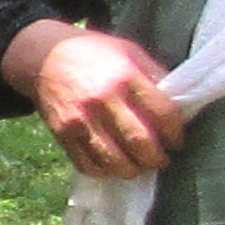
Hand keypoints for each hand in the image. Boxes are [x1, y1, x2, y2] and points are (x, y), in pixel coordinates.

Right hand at [14, 22, 184, 181]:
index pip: (162, 113)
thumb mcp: (129, 51)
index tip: (177, 141)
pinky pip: (87, 164)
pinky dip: (105, 172)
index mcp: (126, 76)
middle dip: (157, 158)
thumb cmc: (94, 53)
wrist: (45, 57)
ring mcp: (81, 119)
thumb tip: (179, 105)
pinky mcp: (63, 133)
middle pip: (140, 142)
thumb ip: (154, 76)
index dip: (175, 133)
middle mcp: (103, 99)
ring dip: (133, 170)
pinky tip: (113, 166)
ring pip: (114, 160)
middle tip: (161, 159)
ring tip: (139, 166)